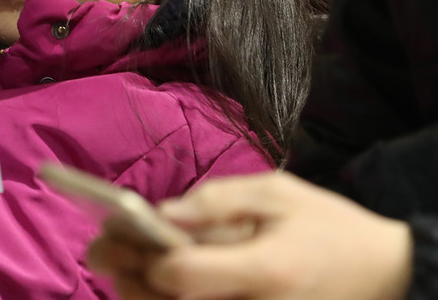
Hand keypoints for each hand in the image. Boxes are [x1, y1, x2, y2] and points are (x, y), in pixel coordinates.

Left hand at [91, 172, 413, 299]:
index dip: (147, 256)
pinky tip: (154, 281)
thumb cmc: (328, 227)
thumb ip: (218, 200)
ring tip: (119, 265)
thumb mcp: (278, 194)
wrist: (386, 276)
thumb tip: (162, 213)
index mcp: (263, 270)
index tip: (122, 231)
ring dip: (141, 295)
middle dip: (128, 277)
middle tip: (99, 249)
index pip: (183, 276)